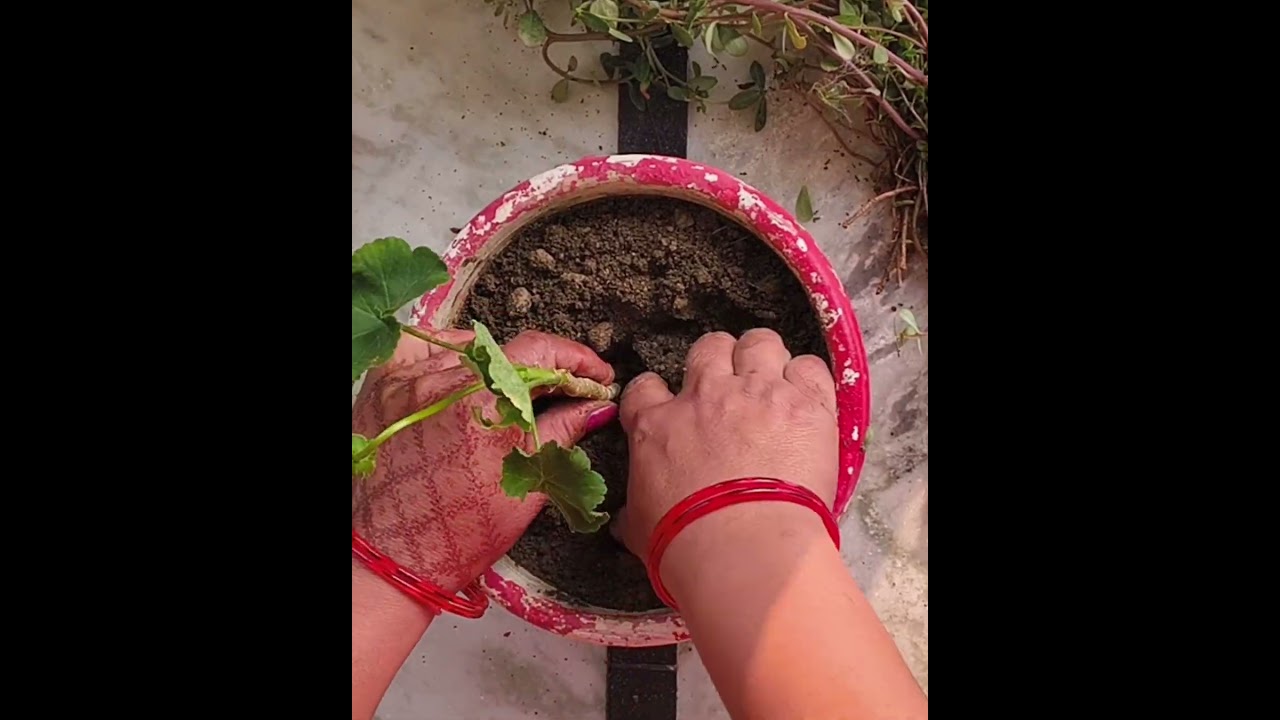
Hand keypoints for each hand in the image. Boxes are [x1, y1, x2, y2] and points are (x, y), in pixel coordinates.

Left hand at [351, 330, 615, 592]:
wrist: (394, 561)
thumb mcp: (526, 484)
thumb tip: (597, 404)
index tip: (596, 375)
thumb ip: (562, 433)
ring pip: (467, 349)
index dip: (577, 359)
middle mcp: (440, 383)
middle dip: (545, 369)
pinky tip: (459, 373)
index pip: (540, 352)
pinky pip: (419, 347)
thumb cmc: (461, 535)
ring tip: (509, 394)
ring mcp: (406, 381)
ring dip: (498, 366)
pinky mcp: (382, 387)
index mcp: (481, 405)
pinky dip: (444, 353)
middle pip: (507, 351)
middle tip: (564, 391)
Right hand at [612, 329, 837, 571]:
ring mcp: (757, 394)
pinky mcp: (805, 405)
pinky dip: (809, 379)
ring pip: (760, 342)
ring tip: (775, 384)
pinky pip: (809, 367)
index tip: (673, 408)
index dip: (660, 393)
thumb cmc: (686, 547)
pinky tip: (809, 401)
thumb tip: (624, 521)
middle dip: (721, 362)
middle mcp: (705, 397)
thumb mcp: (640, 528)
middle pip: (710, 347)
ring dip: (765, 358)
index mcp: (658, 425)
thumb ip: (634, 511)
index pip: (646, 387)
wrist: (743, 552)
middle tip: (733, 389)